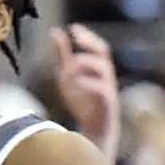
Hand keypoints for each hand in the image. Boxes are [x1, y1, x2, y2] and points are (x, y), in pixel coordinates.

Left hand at [51, 24, 120, 164]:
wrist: (92, 135)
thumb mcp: (68, 77)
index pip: (99, 48)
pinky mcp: (108, 107)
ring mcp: (109, 92)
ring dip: (86, 64)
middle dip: (90, 44)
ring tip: (70, 66)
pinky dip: (89, 84)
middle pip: (104, 55)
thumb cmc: (83, 105)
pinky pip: (103, 91)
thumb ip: (63, 56)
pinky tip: (75, 82)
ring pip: (104, 70)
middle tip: (75, 38)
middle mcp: (107, 79)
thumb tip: (55, 31)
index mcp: (99, 71)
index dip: (88, 37)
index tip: (73, 29)